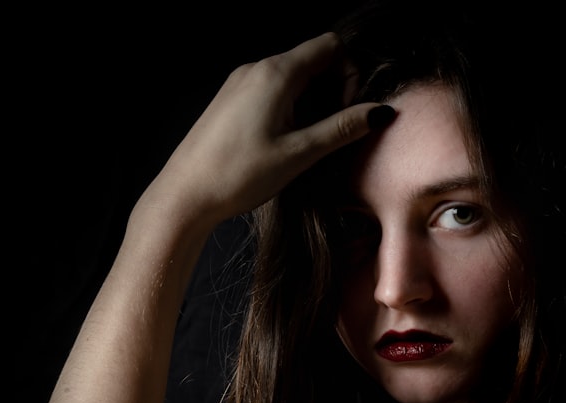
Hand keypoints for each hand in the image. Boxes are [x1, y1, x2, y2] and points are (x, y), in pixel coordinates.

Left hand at [136, 32, 389, 230]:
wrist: (185, 194)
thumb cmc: (240, 175)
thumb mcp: (300, 153)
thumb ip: (342, 128)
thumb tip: (380, 112)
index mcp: (276, 74)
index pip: (330, 46)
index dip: (350, 74)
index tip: (347, 112)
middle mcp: (256, 68)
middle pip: (312, 59)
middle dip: (333, 88)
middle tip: (331, 131)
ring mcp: (240, 82)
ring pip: (292, 76)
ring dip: (312, 101)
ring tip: (306, 141)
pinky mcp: (231, 99)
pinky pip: (272, 89)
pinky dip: (290, 106)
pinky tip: (284, 141)